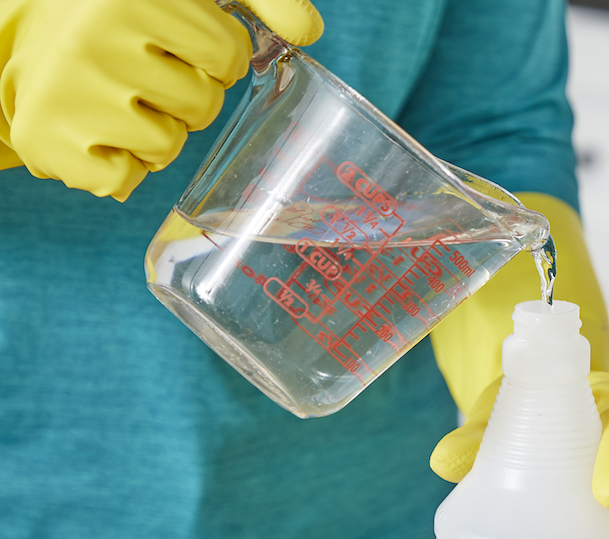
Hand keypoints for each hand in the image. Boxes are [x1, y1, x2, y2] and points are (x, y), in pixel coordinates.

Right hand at [0, 0, 322, 199]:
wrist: (29, 38)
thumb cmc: (126, 17)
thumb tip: (308, 32)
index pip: (228, 56)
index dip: (217, 59)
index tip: (183, 46)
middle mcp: (94, 41)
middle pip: (202, 105)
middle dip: (188, 97)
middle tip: (149, 74)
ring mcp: (67, 93)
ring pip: (167, 146)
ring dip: (157, 132)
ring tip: (123, 99)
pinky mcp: (47, 140)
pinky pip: (122, 181)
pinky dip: (121, 168)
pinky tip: (99, 131)